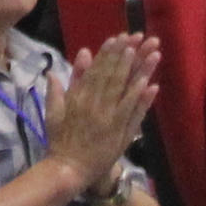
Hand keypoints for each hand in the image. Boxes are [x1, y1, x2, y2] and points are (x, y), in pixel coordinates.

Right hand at [41, 34, 159, 183]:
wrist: (68, 170)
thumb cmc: (59, 140)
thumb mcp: (53, 111)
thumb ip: (60, 87)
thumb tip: (66, 64)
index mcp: (79, 98)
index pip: (96, 70)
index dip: (109, 53)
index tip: (120, 37)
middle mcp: (96, 105)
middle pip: (114, 75)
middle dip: (128, 54)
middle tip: (140, 36)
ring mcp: (110, 119)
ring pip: (126, 90)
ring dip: (140, 70)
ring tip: (153, 53)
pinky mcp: (121, 133)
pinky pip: (134, 113)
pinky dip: (143, 98)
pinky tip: (152, 84)